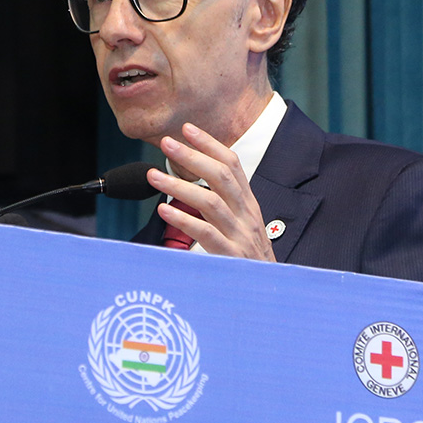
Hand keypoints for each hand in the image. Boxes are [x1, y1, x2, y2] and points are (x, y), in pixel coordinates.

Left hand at [146, 122, 274, 261]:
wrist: (269, 293)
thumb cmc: (248, 261)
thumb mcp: (240, 227)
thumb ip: (220, 206)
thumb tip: (189, 185)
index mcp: (248, 204)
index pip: (233, 165)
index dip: (210, 144)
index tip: (188, 129)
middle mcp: (247, 215)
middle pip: (221, 177)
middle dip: (192, 156)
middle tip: (166, 143)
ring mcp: (240, 236)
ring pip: (210, 202)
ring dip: (179, 185)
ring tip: (153, 175)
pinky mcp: (231, 257)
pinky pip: (206, 234)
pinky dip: (183, 220)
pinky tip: (163, 210)